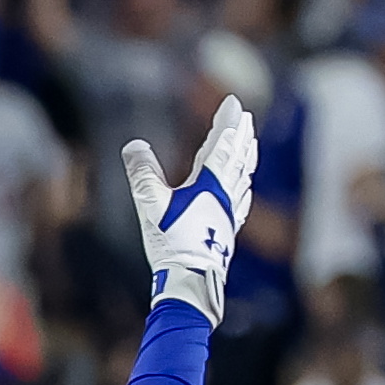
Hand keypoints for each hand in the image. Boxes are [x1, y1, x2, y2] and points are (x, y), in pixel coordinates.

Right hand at [120, 95, 259, 319]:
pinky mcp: (227, 230)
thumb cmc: (172, 243)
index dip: (228, 122)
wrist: (191, 281)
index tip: (235, 103)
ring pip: (243, 177)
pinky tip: (244, 188)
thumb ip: (143, 173)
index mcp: (210, 183)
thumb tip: (134, 146)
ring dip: (246, 156)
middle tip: (246, 117)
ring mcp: (229, 213)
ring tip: (249, 144)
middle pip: (238, 158)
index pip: (223, 145)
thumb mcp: (151, 205)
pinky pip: (241, 199)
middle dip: (242, 135)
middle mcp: (225, 195)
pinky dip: (243, 184)